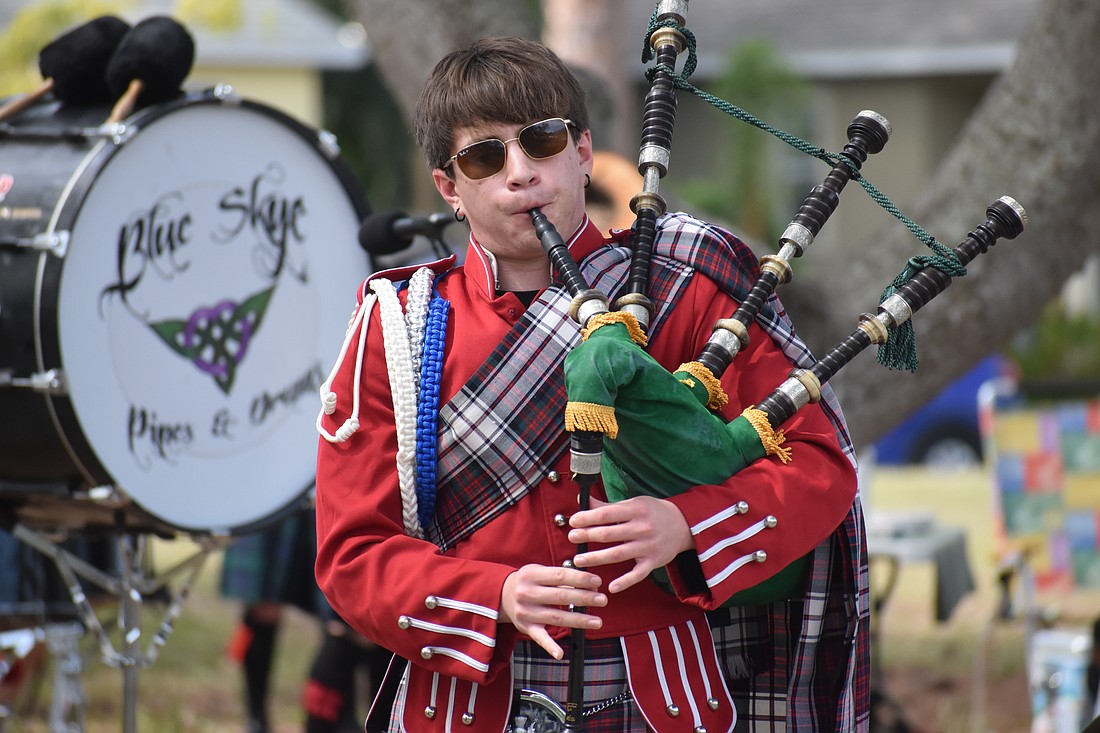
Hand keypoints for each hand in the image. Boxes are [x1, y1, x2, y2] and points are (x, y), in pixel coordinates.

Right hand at [499, 564, 606, 658]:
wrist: (502, 595)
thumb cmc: (529, 581)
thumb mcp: (540, 572)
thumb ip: (560, 577)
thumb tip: (588, 586)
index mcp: (531, 575)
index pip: (560, 575)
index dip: (580, 579)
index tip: (597, 582)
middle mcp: (527, 593)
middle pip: (560, 597)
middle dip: (584, 598)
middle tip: (603, 600)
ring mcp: (526, 612)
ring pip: (556, 617)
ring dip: (579, 620)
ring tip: (597, 621)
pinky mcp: (526, 628)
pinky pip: (539, 638)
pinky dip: (549, 647)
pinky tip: (560, 654)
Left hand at [568, 496, 692, 593]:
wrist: (683, 525)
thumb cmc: (652, 512)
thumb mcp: (632, 503)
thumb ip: (607, 506)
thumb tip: (582, 501)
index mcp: (636, 510)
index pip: (606, 514)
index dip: (587, 518)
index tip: (573, 521)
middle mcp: (642, 528)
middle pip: (609, 534)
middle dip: (588, 536)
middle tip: (572, 537)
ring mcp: (648, 546)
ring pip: (618, 554)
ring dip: (596, 558)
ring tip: (579, 560)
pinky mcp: (653, 562)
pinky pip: (637, 574)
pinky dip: (625, 582)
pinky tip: (611, 587)